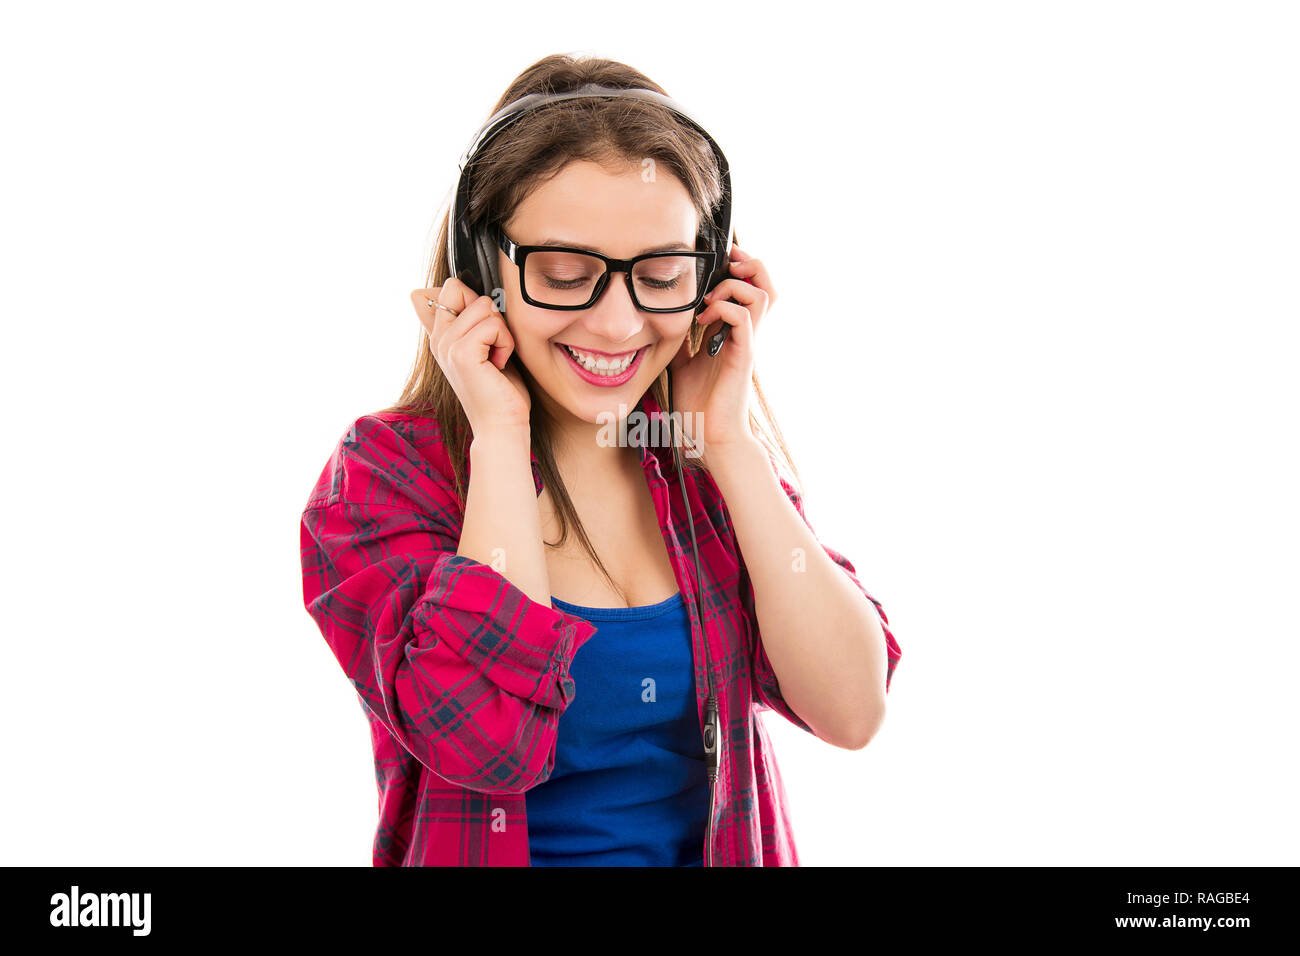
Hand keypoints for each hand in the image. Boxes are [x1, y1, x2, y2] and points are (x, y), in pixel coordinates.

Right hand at [409, 279, 530, 433]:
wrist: (501, 426)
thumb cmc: (500, 391)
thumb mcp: (485, 348)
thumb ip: (472, 321)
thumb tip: (448, 293)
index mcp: (441, 336)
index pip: (449, 289)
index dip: (476, 302)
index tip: (485, 335)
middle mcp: (438, 339)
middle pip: (460, 289)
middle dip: (489, 314)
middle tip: (492, 347)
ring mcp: (446, 345)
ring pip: (483, 306)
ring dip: (501, 331)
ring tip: (496, 358)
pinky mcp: (461, 353)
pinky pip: (493, 325)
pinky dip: (505, 343)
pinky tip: (499, 365)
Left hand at [667, 243, 776, 465]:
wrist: (709, 435)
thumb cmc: (699, 404)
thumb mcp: (682, 363)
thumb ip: (680, 342)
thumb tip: (662, 324)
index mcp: (734, 333)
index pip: (750, 288)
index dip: (740, 268)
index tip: (719, 262)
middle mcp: (746, 334)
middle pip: (767, 285)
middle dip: (749, 265)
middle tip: (726, 266)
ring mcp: (747, 344)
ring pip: (763, 295)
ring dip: (734, 287)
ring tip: (709, 299)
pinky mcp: (743, 356)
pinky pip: (743, 319)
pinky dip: (723, 309)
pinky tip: (703, 321)